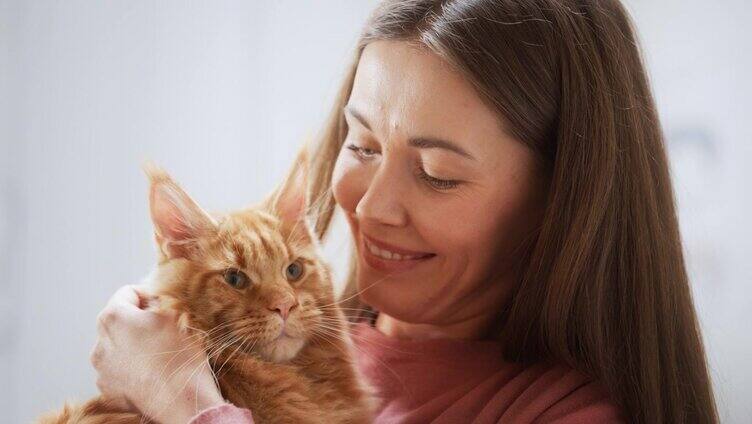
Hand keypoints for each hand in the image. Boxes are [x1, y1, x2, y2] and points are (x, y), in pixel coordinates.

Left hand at [90, 284, 226, 423]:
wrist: (181, 400)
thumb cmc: (180, 355)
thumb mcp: (177, 314)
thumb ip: (160, 300)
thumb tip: (154, 299)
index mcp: (114, 317)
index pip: (129, 292)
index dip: (149, 295)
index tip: (163, 306)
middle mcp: (100, 341)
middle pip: (119, 319)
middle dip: (138, 321)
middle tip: (163, 329)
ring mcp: (102, 368)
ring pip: (117, 345)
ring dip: (134, 344)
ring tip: (158, 352)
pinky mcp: (108, 389)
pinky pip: (118, 369)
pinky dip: (131, 367)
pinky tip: (151, 371)